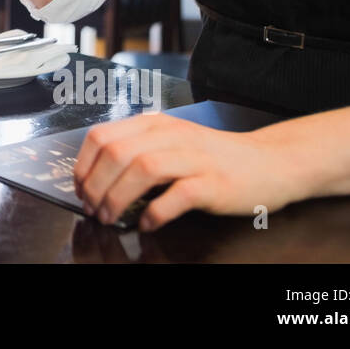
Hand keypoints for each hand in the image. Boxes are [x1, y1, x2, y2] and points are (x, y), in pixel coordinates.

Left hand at [73, 112, 309, 230]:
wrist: (270, 162)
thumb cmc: (214, 157)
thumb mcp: (172, 143)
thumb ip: (139, 151)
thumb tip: (97, 178)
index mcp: (154, 124)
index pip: (102, 136)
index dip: (83, 165)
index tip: (78, 188)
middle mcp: (171, 135)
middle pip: (116, 154)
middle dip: (95, 185)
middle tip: (91, 209)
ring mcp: (193, 157)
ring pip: (141, 170)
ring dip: (117, 198)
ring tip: (110, 218)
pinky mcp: (212, 182)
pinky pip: (176, 196)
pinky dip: (154, 212)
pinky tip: (146, 224)